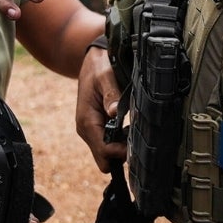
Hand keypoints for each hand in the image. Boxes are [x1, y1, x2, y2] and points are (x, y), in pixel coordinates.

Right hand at [76, 45, 125, 169]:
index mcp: (87, 121)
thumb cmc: (99, 68)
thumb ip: (111, 94)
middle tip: (136, 138)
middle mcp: (86, 130)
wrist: (92, 63)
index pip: (104, 151)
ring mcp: (90, 131)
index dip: (121, 151)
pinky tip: (129, 128)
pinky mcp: (97, 129)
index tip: (136, 142)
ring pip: (106, 155)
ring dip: (121, 148)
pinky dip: (119, 142)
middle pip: (104, 160)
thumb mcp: (106, 76)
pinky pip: (108, 145)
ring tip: (134, 130)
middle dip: (120, 154)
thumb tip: (115, 112)